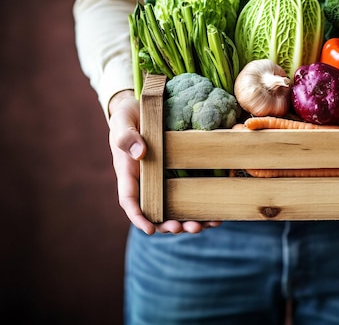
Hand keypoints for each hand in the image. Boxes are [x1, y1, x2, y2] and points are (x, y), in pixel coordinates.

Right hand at [108, 90, 221, 234]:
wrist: (144, 109)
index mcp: (129, 174)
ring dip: (187, 220)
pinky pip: (188, 195)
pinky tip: (215, 215)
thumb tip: (140, 153)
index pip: (130, 201)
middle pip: (155, 212)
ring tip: (202, 226)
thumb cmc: (130, 117)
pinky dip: (201, 207)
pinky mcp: (178, 175)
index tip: (149, 229)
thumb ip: (127, 137)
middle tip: (183, 228)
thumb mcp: (124, 122)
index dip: (138, 217)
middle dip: (169, 224)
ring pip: (173, 209)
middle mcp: (146, 183)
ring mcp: (163, 181)